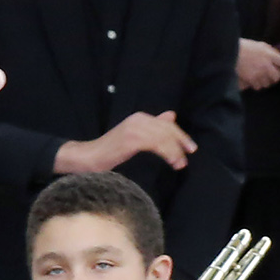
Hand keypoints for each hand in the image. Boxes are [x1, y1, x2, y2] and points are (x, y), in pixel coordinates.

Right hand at [58, 109, 195, 174]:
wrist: (89, 157)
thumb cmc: (111, 151)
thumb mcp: (135, 137)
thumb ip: (153, 127)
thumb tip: (171, 115)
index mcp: (140, 118)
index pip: (167, 124)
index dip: (180, 136)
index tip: (191, 148)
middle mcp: (138, 119)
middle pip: (168, 129)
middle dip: (181, 142)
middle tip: (190, 155)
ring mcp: (135, 128)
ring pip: (163, 137)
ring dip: (175, 151)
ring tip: (180, 164)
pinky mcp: (131, 138)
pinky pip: (156, 144)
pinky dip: (167, 153)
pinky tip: (172, 162)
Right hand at [236, 39, 279, 90]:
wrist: (230, 52)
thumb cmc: (244, 46)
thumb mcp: (259, 45)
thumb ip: (269, 51)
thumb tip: (275, 56)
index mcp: (270, 55)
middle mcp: (267, 65)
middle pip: (277, 76)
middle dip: (275, 77)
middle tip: (273, 76)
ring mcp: (260, 73)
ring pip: (268, 83)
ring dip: (265, 81)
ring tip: (261, 78)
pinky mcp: (252, 80)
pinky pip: (258, 86)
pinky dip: (256, 85)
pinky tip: (254, 81)